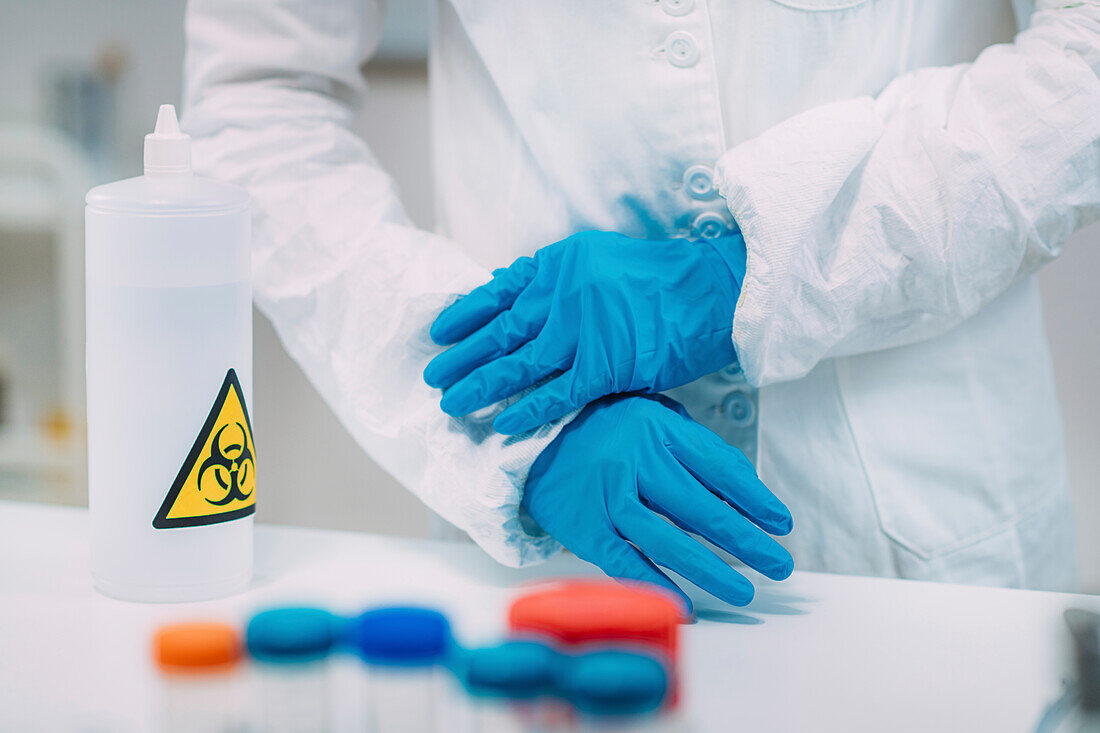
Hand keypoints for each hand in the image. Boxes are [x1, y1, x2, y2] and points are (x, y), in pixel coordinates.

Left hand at [424, 230, 745, 434]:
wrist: (712, 290)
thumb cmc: (660, 278)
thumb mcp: (599, 258)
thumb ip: (557, 277)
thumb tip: (513, 289)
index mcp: (559, 264)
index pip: (499, 291)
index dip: (465, 314)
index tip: (439, 332)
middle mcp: (562, 293)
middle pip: (499, 332)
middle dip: (462, 357)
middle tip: (432, 376)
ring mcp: (581, 331)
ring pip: (517, 365)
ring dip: (480, 387)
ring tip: (452, 404)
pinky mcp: (604, 366)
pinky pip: (555, 394)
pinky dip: (526, 410)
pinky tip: (501, 424)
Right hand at [521, 393, 792, 612]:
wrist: (532, 440)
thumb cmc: (605, 430)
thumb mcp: (651, 418)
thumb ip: (693, 448)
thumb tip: (745, 493)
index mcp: (658, 428)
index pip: (719, 468)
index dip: (755, 499)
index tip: (781, 525)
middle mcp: (635, 459)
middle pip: (701, 509)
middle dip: (747, 542)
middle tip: (779, 565)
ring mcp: (608, 496)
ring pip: (668, 540)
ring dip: (711, 570)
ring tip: (745, 591)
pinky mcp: (584, 527)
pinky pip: (626, 561)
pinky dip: (655, 585)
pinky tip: (686, 605)